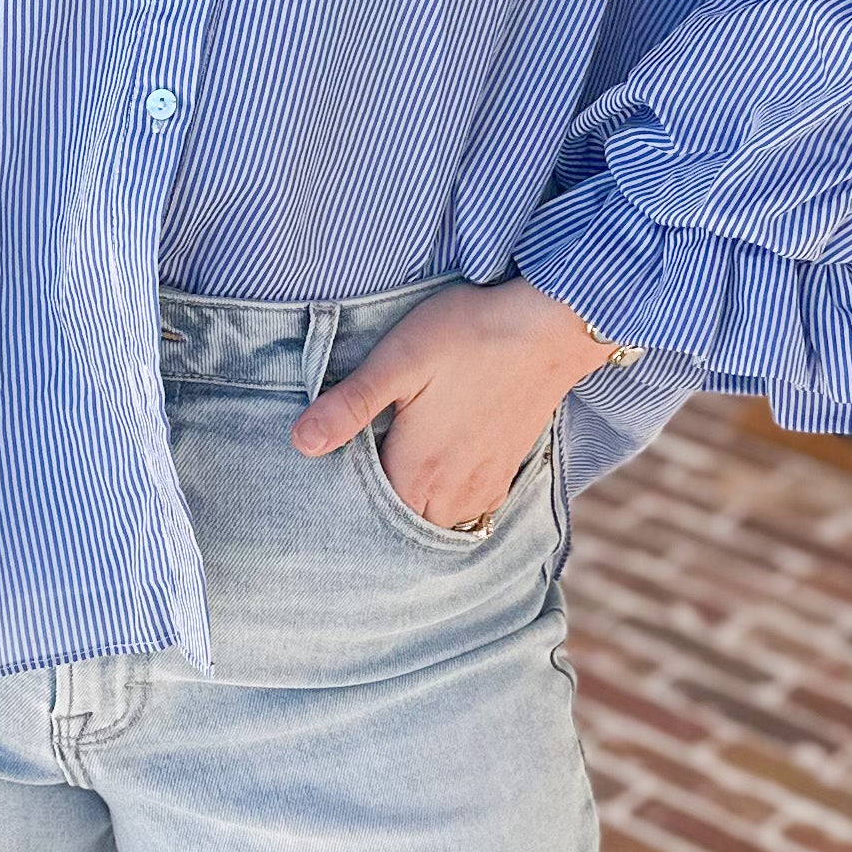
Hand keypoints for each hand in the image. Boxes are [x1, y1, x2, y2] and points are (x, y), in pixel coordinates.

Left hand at [291, 275, 624, 531]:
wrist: (550, 327)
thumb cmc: (470, 335)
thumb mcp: (398, 360)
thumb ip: (349, 406)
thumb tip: (300, 443)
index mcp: (415, 473)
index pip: (363, 515)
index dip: (338, 502)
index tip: (320, 485)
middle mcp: (450, 495)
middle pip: (397, 525)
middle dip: (372, 510)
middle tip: (350, 476)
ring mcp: (482, 489)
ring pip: (432, 521)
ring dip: (409, 506)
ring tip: (388, 472)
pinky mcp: (504, 475)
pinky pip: (464, 510)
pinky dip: (442, 501)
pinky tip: (432, 472)